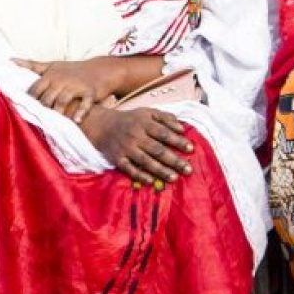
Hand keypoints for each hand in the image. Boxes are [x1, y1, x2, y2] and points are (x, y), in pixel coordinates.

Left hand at [20, 58, 121, 122]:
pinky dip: (81, 112)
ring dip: (57, 113)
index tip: (24, 112)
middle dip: (42, 110)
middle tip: (37, 122)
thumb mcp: (51, 65)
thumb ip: (31, 65)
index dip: (29, 102)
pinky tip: (76, 121)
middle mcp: (62, 80)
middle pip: (47, 98)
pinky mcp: (90, 92)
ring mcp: (76, 86)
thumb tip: (10, 59)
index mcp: (50, 75)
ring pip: (63, 101)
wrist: (99, 69)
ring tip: (53, 124)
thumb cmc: (70, 70)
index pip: (35, 90)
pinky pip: (85, 103)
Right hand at [79, 105, 194, 184]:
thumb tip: (182, 128)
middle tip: (188, 169)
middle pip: (157, 150)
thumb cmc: (131, 119)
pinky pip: (130, 169)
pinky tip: (152, 181)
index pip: (164, 133)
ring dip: (161, 170)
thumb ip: (165, 117)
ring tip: (175, 177)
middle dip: (174, 160)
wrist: (102, 125)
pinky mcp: (117, 159)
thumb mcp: (147, 112)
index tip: (191, 149)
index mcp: (144, 123)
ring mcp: (126, 148)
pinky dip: (141, 176)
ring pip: (146, 161)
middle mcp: (135, 136)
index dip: (178, 141)